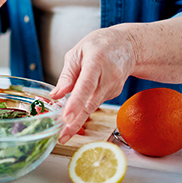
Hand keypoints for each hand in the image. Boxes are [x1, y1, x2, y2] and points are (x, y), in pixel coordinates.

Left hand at [49, 26, 136, 143]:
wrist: (127, 45)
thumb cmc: (98, 46)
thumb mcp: (76, 53)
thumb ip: (66, 75)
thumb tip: (56, 95)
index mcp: (96, 62)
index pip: (85, 85)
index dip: (76, 102)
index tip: (67, 117)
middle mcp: (108, 76)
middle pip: (90, 103)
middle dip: (76, 122)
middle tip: (62, 137)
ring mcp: (113, 87)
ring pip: (92, 106)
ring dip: (78, 120)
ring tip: (63, 132)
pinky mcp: (113, 94)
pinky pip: (94, 103)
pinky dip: (83, 108)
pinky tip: (76, 108)